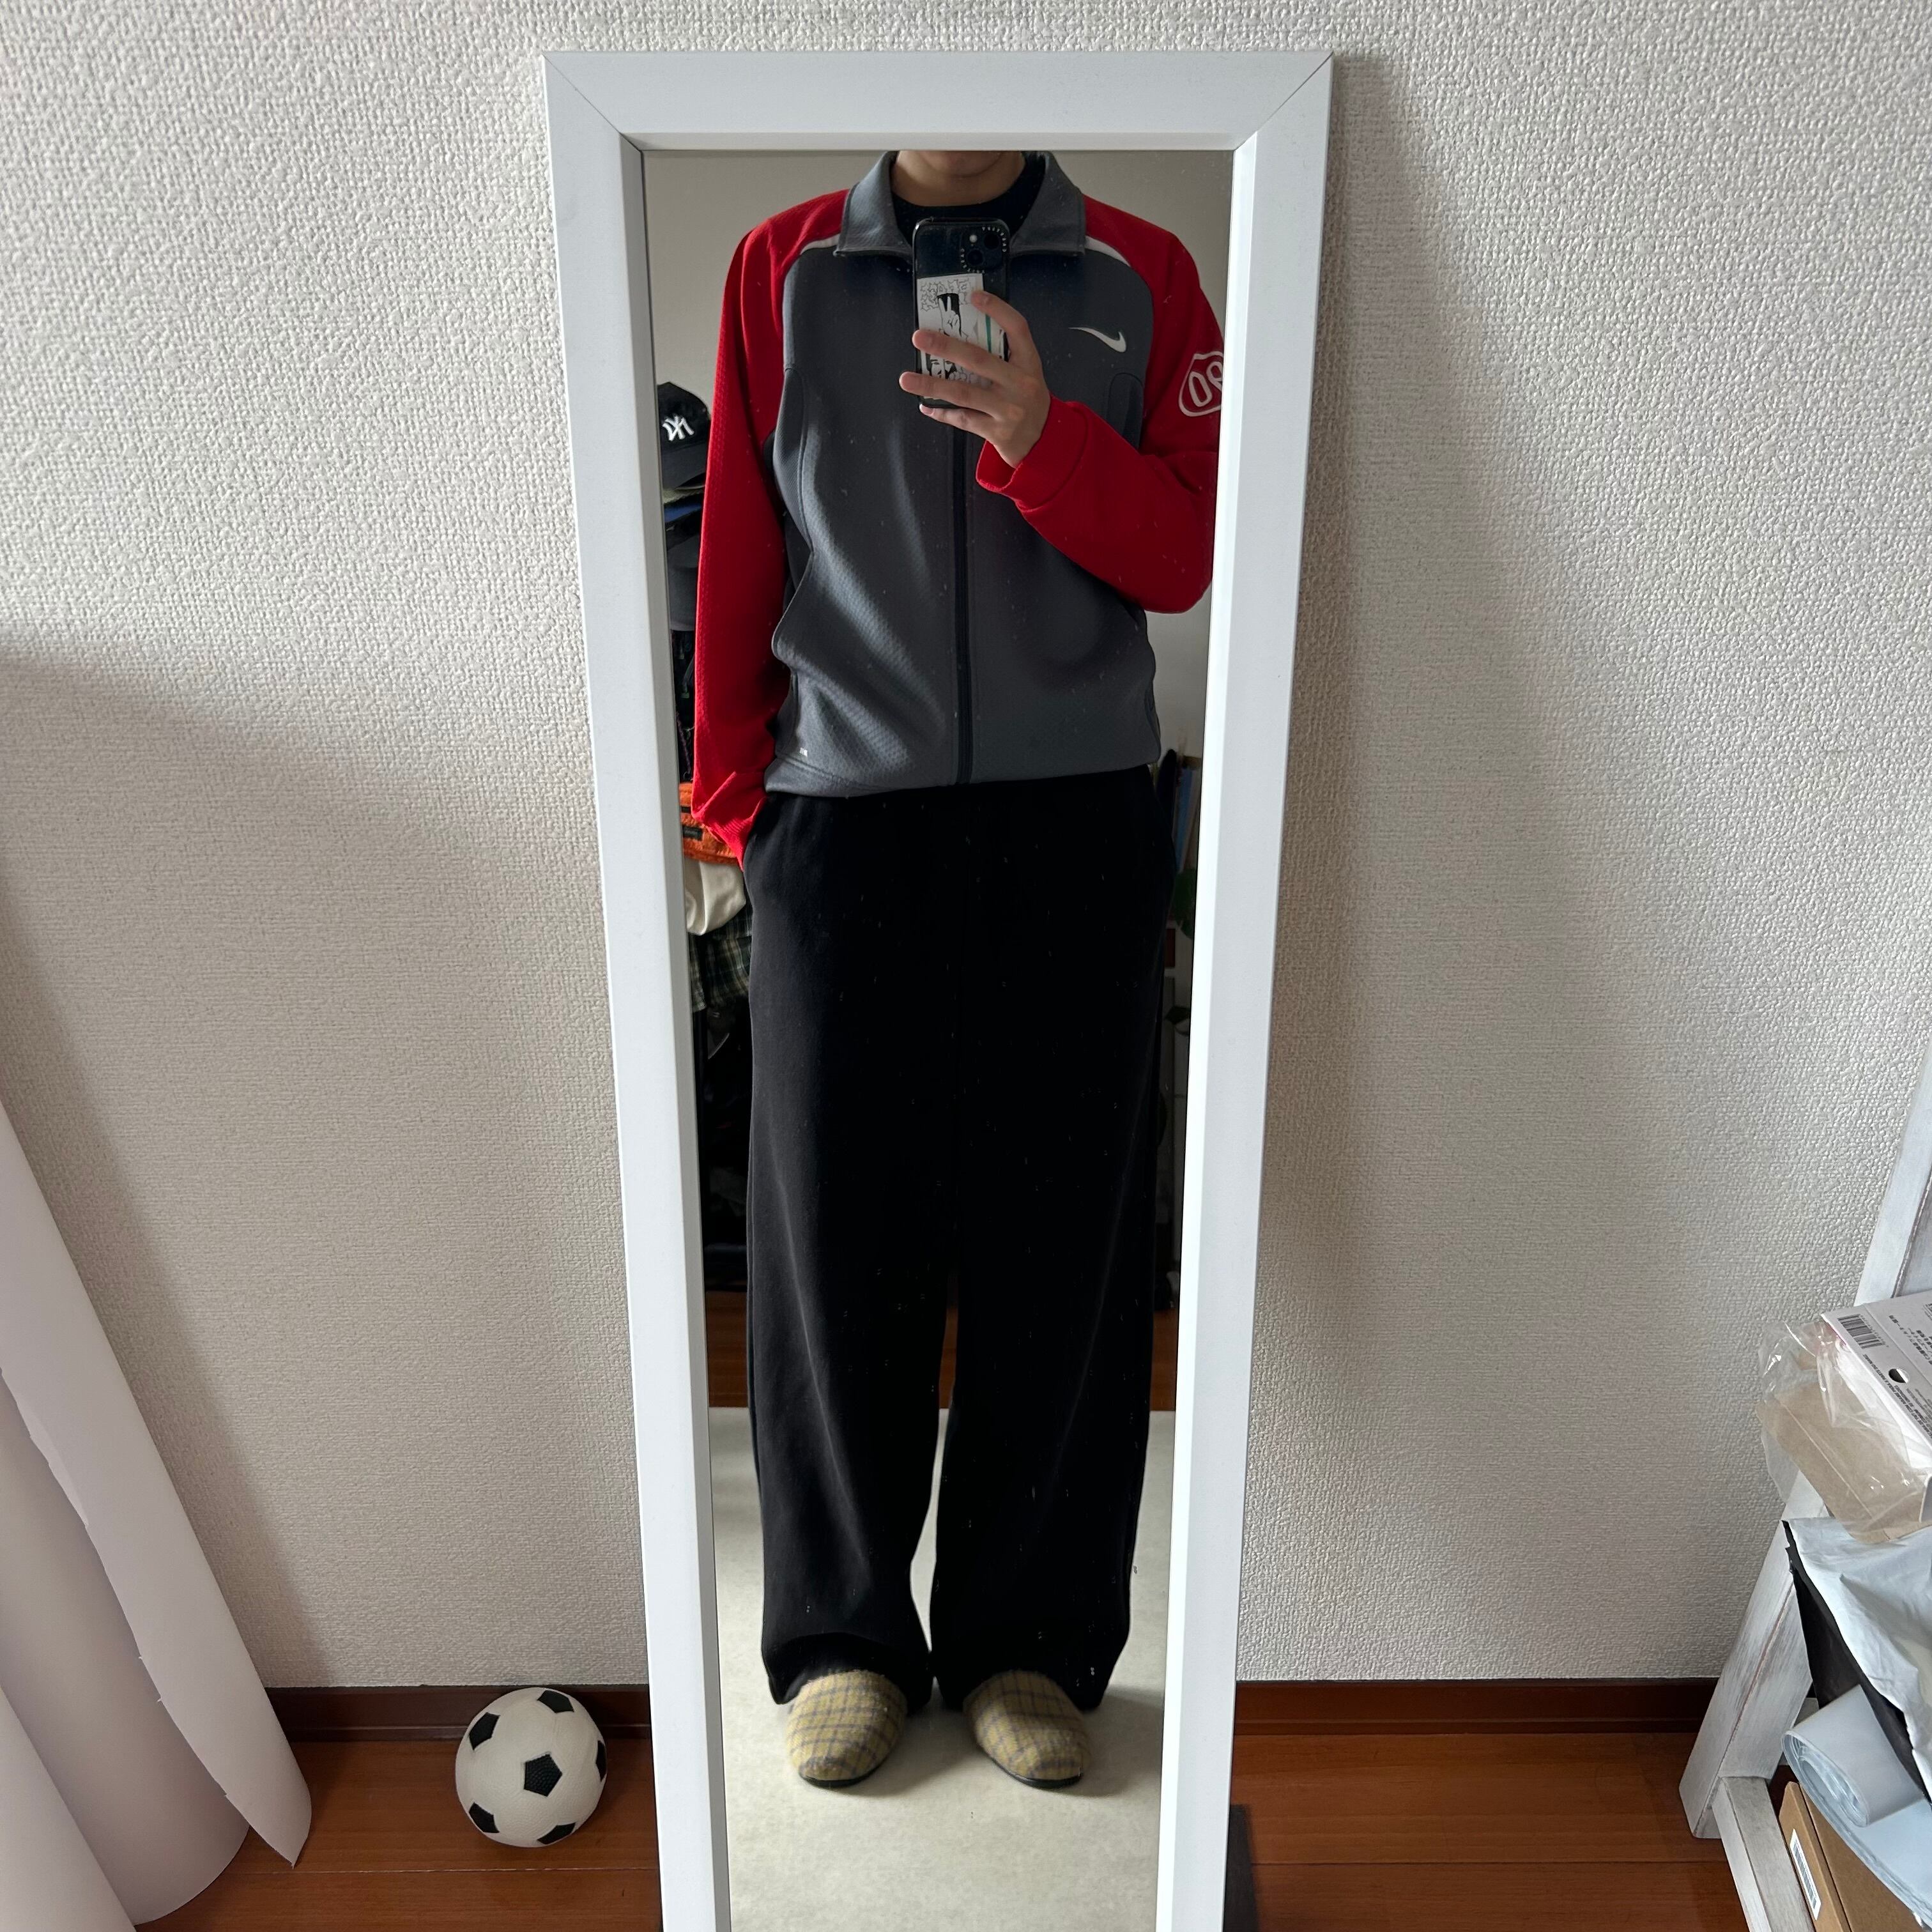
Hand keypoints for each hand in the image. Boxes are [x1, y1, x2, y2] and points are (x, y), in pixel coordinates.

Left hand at [900, 288, 1050, 468]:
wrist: (1044, 442)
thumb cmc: (1028, 400)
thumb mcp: (1026, 374)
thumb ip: (1003, 357)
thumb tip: (959, 339)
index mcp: (1029, 363)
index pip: (1017, 329)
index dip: (997, 310)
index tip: (973, 296)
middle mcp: (1020, 384)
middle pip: (979, 360)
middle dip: (946, 347)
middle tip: (919, 337)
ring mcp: (1008, 410)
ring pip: (964, 393)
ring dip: (931, 386)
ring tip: (906, 379)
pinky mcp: (997, 432)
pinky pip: (964, 419)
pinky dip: (942, 412)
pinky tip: (926, 406)